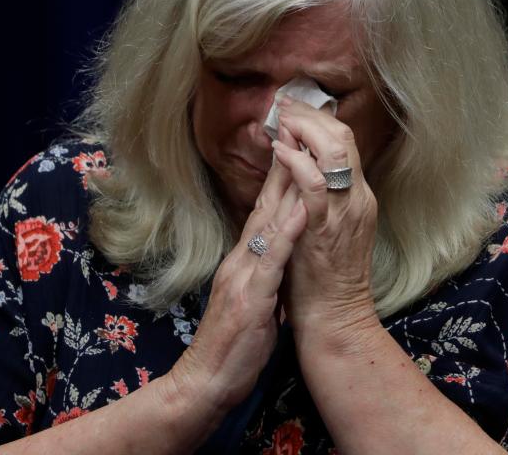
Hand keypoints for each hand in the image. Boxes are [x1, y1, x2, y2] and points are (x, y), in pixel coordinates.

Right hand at [168, 148, 307, 412]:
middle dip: (282, 164)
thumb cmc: (233, 344)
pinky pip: (271, 261)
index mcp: (245, 259)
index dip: (280, 174)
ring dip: (284, 186)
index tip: (295, 140)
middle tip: (296, 125)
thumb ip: (263, 272)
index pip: (265, 208)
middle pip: (265, 204)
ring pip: (267, 223)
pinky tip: (299, 210)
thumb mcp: (253, 298)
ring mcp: (244, 276)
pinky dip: (285, 234)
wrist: (207, 381)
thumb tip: (279, 255)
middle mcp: (242, 259)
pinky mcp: (251, 298)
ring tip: (300, 149)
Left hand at [271, 97, 380, 344]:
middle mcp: (355, 200)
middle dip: (311, 117)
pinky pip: (314, 187)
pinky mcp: (324, 230)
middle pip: (342, 140)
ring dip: (305, 130)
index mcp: (356, 198)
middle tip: (285, 104)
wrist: (334, 319)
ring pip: (334, 155)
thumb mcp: (326, 228)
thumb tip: (297, 163)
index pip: (344, 144)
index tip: (293, 107)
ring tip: (282, 117)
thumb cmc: (323, 278)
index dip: (319, 120)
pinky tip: (281, 150)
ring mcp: (343, 214)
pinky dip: (298, 163)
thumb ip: (317, 196)